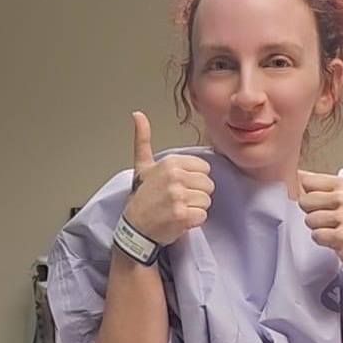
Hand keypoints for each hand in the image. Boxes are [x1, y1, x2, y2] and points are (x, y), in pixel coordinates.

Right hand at [123, 111, 213, 244]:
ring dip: (195, 208)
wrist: (134, 228)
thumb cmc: (142, 198)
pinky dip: (193, 222)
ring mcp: (179, 197)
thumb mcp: (142, 166)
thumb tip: (137, 114)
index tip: (178, 186)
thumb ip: (143, 140)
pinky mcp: (183, 216)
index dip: (194, 180)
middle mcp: (175, 177)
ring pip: (207, 201)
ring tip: (178, 209)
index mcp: (170, 162)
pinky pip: (203, 216)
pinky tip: (179, 220)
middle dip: (196, 194)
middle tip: (177, 200)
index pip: (204, 169)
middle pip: (208, 185)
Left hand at [298, 139, 342, 275]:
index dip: (311, 196)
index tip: (327, 204)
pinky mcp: (342, 235)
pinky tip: (337, 240)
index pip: (306, 182)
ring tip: (336, 229)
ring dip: (319, 228)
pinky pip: (316, 235)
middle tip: (333, 219)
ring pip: (309, 220)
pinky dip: (323, 241)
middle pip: (304, 201)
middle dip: (314, 213)